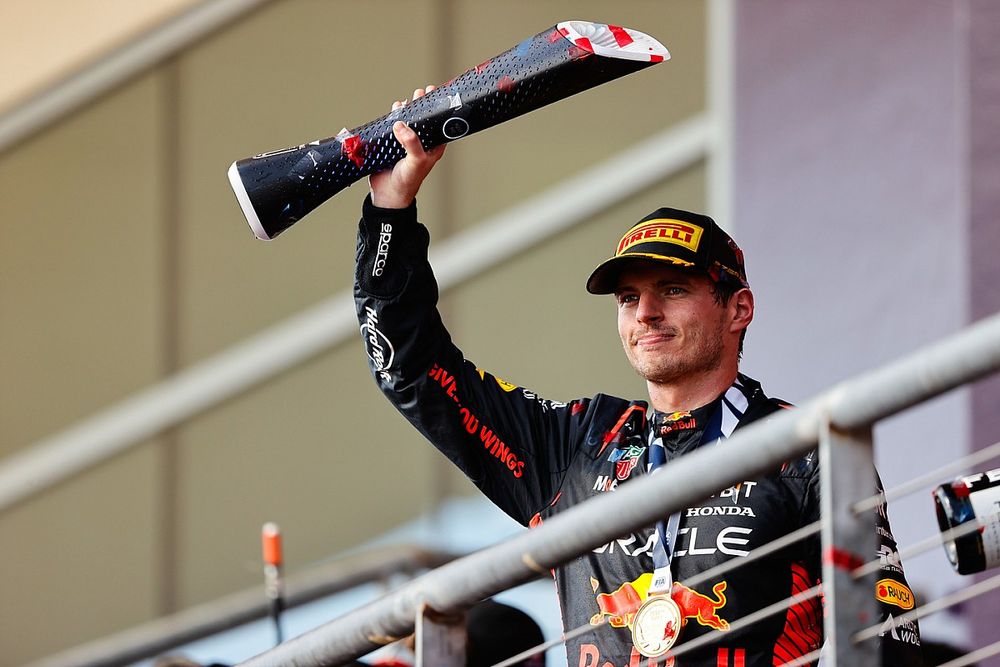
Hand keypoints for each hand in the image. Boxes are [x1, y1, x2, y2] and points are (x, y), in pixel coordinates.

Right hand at [369, 86, 446, 208]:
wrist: (388, 194)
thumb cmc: (408, 182)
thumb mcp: (416, 162)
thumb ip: (412, 143)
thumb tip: (401, 125)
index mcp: (433, 148)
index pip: (439, 126)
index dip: (440, 111)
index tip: (438, 96)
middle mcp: (421, 144)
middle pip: (424, 120)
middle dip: (423, 106)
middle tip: (422, 93)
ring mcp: (406, 144)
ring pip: (408, 122)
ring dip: (407, 110)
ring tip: (407, 100)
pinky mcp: (392, 145)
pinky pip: (393, 127)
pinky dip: (394, 118)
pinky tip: (395, 110)